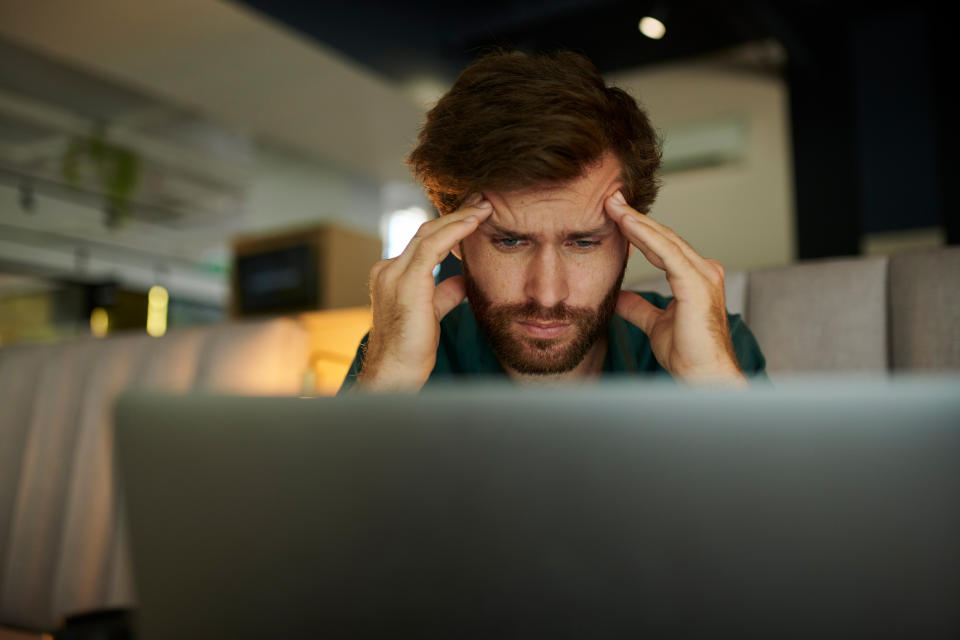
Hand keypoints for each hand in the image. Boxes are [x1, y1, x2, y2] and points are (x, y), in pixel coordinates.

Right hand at [358, 194, 493, 390]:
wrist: (393, 374)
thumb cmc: (410, 351)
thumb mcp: (430, 314)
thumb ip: (443, 294)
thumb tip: (462, 281)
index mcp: (391, 275)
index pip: (423, 242)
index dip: (450, 228)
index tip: (474, 217)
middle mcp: (388, 269)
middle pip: (425, 232)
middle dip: (457, 215)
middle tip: (484, 202)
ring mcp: (394, 274)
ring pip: (430, 234)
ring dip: (460, 219)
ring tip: (484, 208)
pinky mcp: (406, 283)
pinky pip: (432, 247)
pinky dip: (455, 232)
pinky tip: (473, 224)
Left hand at [605, 191, 745, 384]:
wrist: (704, 377)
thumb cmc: (689, 353)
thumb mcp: (655, 324)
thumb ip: (638, 307)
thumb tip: (618, 296)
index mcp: (695, 277)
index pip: (663, 246)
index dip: (638, 230)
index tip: (616, 214)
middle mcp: (703, 270)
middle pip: (663, 237)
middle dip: (635, 217)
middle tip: (610, 198)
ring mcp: (703, 275)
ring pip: (664, 240)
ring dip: (636, 221)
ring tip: (613, 204)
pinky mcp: (696, 284)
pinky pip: (667, 253)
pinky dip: (645, 237)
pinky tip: (627, 224)